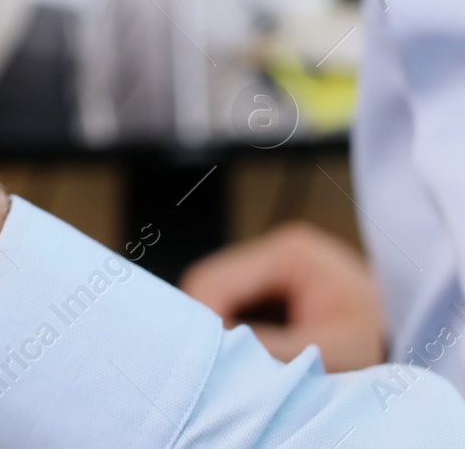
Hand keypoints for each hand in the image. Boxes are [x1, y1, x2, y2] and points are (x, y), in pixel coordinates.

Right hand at [181, 222, 384, 370]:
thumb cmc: (376, 341)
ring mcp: (273, 264)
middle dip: (209, 322)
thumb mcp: (324, 348)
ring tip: (231, 358)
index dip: (201, 317)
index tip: (203, 355)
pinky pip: (233, 302)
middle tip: (214, 360)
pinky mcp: (273, 283)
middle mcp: (276, 249)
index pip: (215, 279)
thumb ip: (265, 346)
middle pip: (211, 283)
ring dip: (219, 326)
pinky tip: (242, 350)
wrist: (407, 342)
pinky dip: (231, 327)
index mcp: (289, 251)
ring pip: (217, 294)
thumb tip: (213, 348)